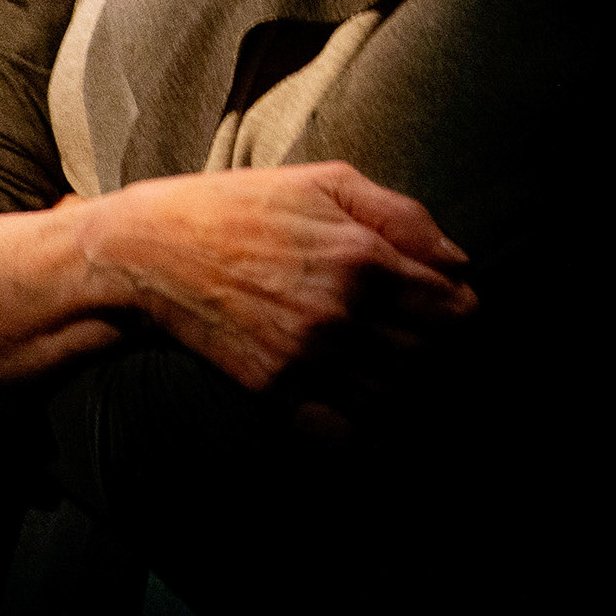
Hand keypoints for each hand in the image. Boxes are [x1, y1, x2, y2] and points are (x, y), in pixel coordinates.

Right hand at [76, 162, 476, 397]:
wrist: (153, 254)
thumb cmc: (244, 207)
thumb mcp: (329, 183)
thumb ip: (404, 217)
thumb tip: (459, 262)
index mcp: (362, 258)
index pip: (456, 311)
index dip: (462, 309)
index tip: (448, 304)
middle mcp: (341, 316)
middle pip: (431, 358)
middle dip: (436, 346)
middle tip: (418, 331)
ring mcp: (307, 361)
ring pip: (394, 397)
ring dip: (401, 382)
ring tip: (386, 359)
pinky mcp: (275, 393)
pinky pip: (344, 432)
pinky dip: (360, 421)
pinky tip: (354, 392)